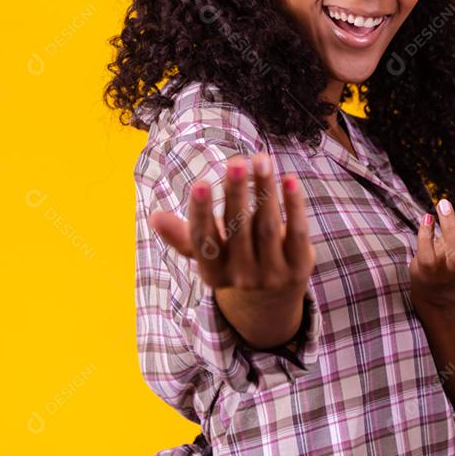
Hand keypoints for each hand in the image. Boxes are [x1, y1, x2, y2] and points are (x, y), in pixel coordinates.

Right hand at [149, 152, 315, 297]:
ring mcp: (272, 274)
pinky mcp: (299, 267)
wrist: (273, 297)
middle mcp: (242, 278)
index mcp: (213, 274)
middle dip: (236, 194)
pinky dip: (294, 206)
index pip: (203, 240)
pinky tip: (289, 180)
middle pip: (239, 229)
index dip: (201, 212)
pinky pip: (297, 232)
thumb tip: (155, 217)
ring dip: (265, 190)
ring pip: (268, 226)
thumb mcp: (207, 253)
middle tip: (235, 162)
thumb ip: (183, 235)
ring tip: (262, 158)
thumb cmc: (232, 259)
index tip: (201, 182)